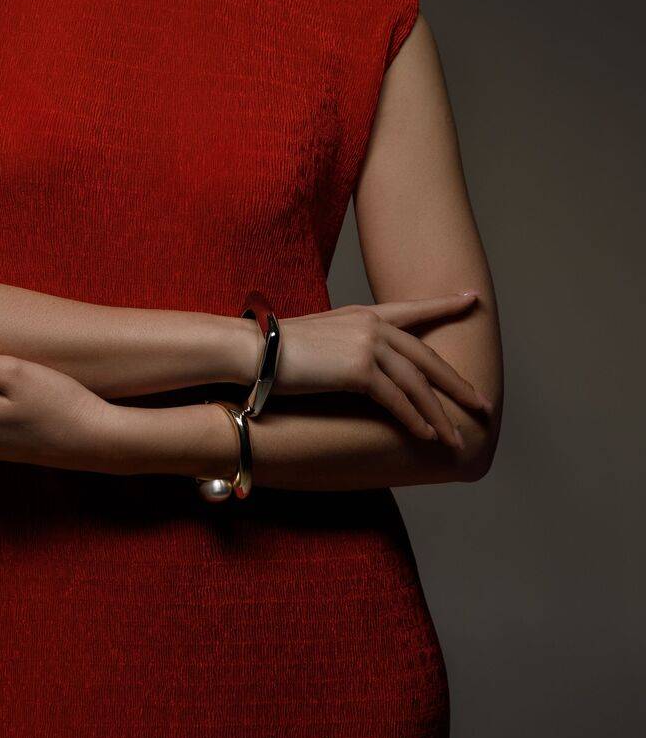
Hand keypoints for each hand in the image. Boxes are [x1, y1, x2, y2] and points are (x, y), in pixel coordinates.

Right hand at [274, 293, 492, 448]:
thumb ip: (349, 347)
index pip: (413, 309)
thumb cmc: (278, 351)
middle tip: (482, 403)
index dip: (445, 305)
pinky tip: (427, 436)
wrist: (255, 350)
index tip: (472, 298)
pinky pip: (397, 400)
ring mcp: (367, 345)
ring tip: (456, 439)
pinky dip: (415, 420)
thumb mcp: (321, 339)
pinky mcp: (359, 370)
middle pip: (427, 357)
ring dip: (439, 416)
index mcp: (363, 315)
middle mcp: (372, 325)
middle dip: (457, 384)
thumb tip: (364, 370)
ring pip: (417, 384)